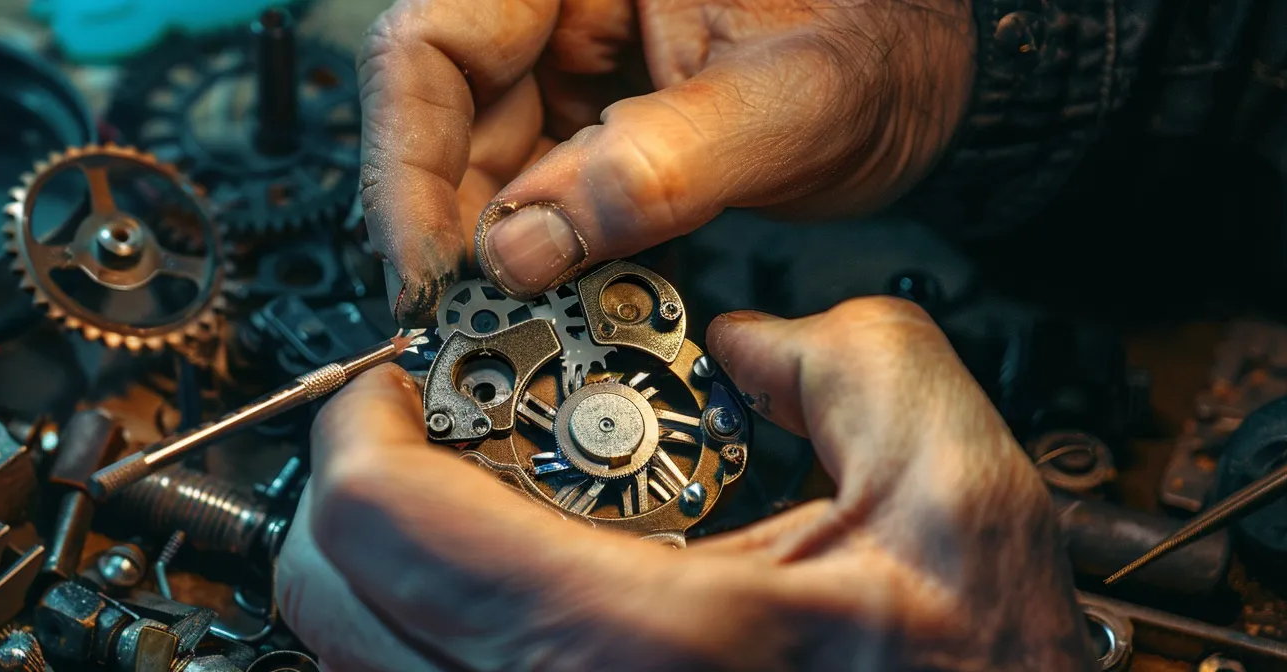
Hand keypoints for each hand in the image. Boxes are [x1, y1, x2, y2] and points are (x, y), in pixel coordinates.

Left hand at [275, 297, 1091, 670]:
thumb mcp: (954, 490)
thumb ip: (850, 362)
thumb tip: (755, 345)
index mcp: (635, 639)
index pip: (384, 519)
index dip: (365, 420)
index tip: (406, 376)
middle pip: (332, 594)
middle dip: (357, 485)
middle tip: (427, 426)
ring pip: (360, 656)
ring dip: (384, 559)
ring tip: (467, 498)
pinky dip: (426, 625)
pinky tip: (516, 579)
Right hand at [360, 0, 976, 325]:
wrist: (942, 76)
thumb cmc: (889, 44)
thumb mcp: (785, 108)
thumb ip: (651, 175)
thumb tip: (521, 250)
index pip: (431, 47)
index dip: (408, 166)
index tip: (431, 268)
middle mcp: (558, 3)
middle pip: (441, 112)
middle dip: (454, 224)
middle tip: (474, 320)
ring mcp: (571, 59)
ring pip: (480, 160)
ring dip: (498, 250)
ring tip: (529, 318)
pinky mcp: (593, 116)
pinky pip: (535, 186)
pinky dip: (546, 251)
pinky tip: (567, 295)